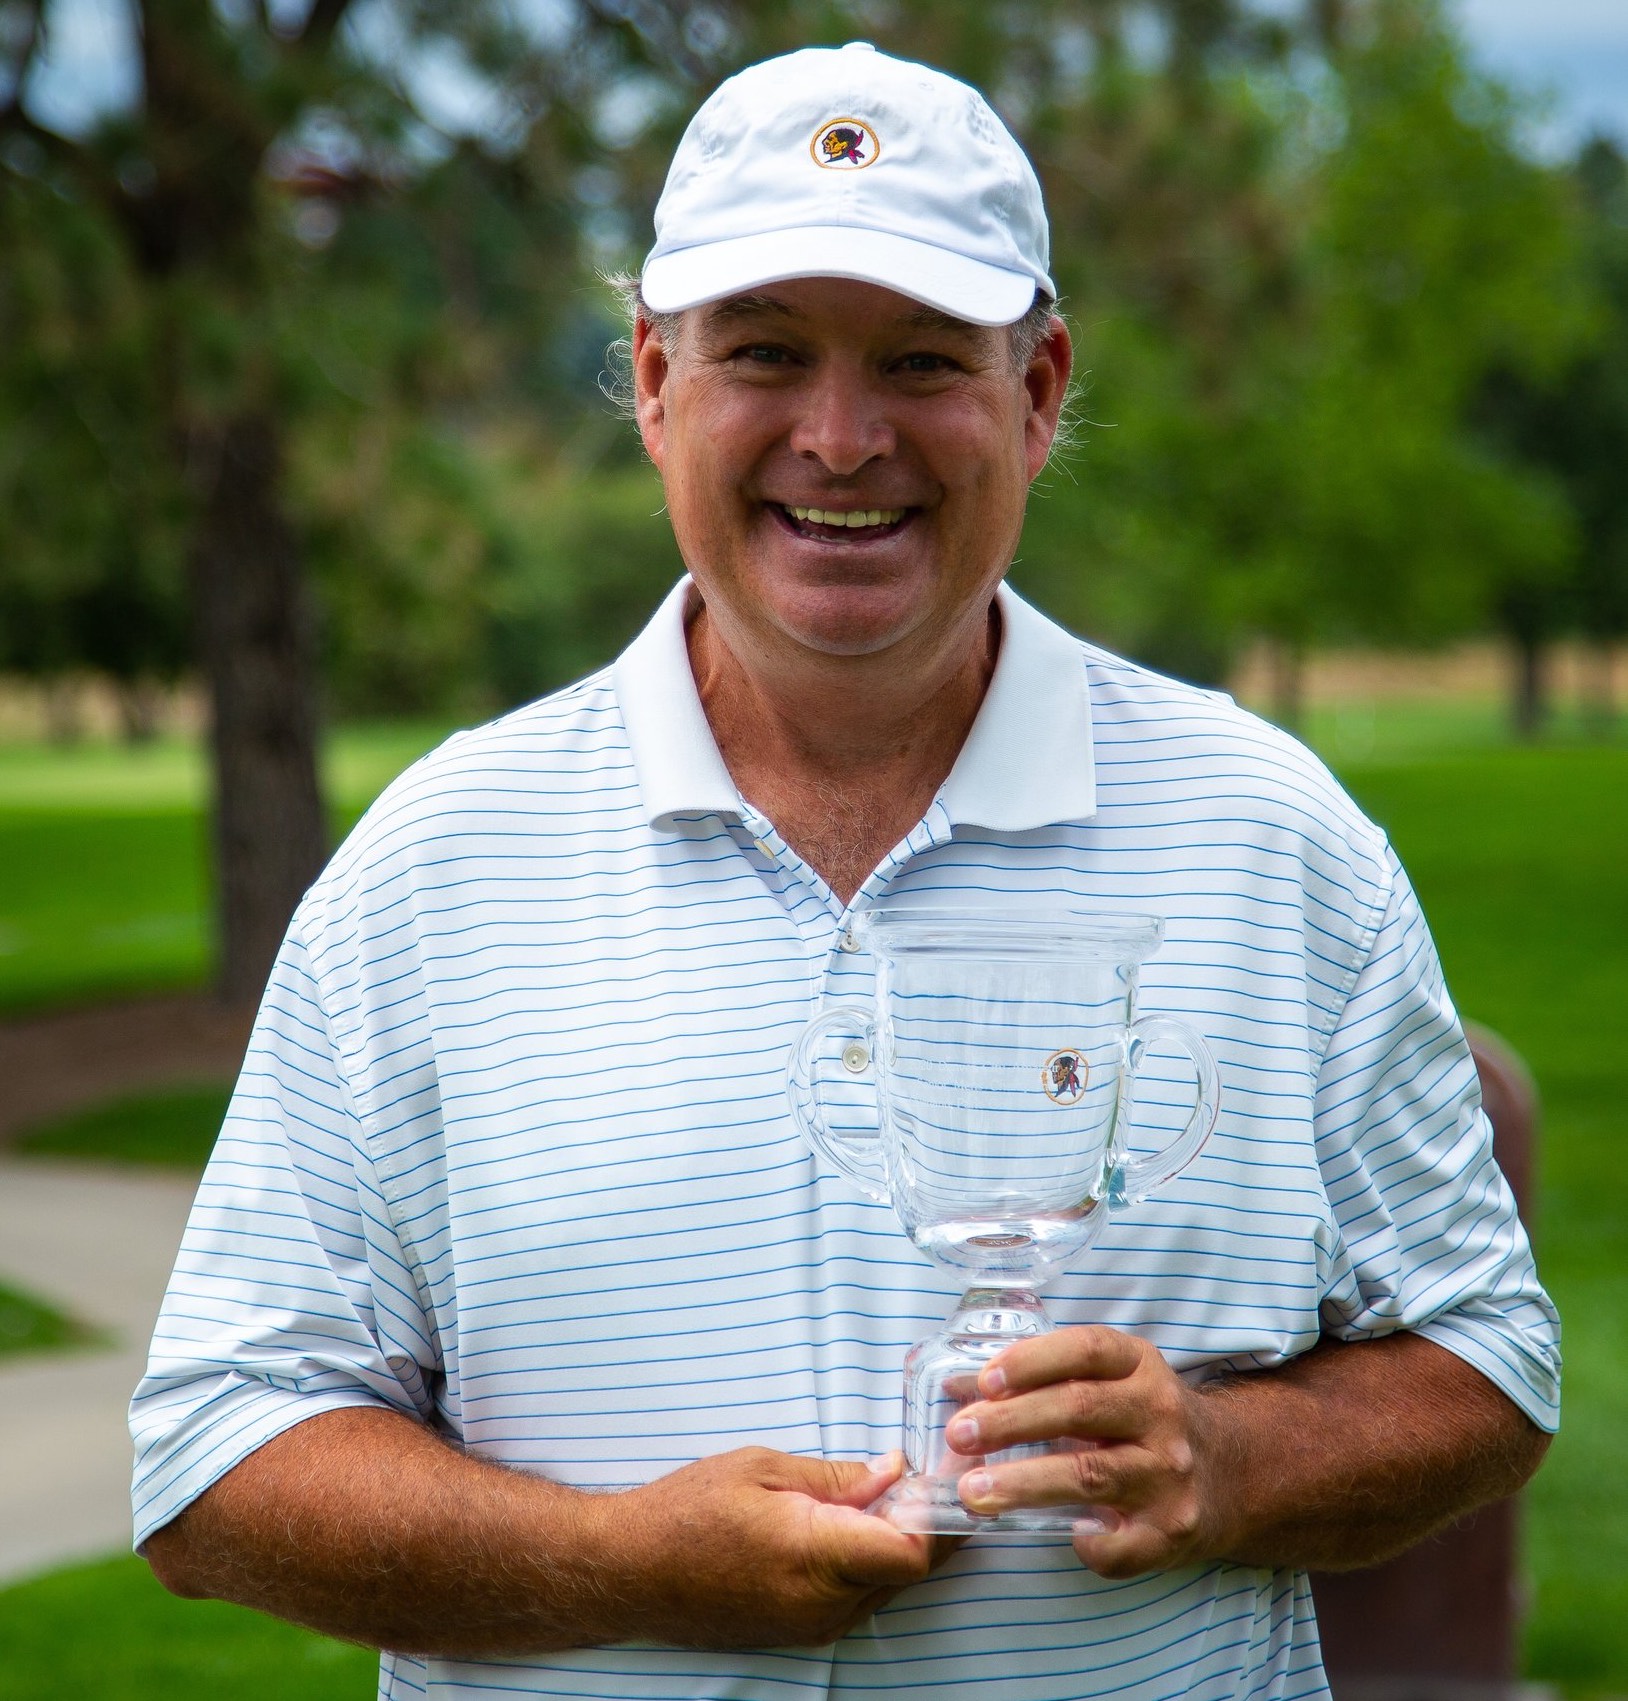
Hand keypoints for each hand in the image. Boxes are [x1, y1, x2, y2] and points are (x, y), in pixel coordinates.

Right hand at [608, 1446, 934, 1646]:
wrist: (630, 1571)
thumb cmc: (687, 1510)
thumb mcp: (763, 1469)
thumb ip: (837, 1477)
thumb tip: (895, 1472)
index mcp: (816, 1556)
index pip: (912, 1552)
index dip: (938, 1513)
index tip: (946, 1472)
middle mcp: (823, 1605)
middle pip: (908, 1570)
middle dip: (930, 1521)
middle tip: (937, 1470)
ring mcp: (813, 1626)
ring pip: (886, 1585)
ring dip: (902, 1541)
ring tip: (902, 1487)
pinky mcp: (801, 1632)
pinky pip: (858, 1596)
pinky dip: (872, 1560)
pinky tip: (864, 1521)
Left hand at [943, 1326, 1227, 1578]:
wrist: (1228, 1475)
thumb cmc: (1140, 1420)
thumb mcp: (1109, 1381)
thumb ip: (1045, 1379)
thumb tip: (956, 1386)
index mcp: (1140, 1366)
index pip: (1086, 1349)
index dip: (1032, 1361)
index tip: (985, 1380)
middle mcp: (1160, 1414)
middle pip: (1079, 1410)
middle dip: (1012, 1422)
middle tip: (960, 1434)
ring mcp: (1169, 1475)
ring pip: (1090, 1475)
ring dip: (1024, 1483)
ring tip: (972, 1491)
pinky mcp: (1172, 1532)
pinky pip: (1120, 1544)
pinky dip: (1085, 1542)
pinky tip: (1058, 1533)